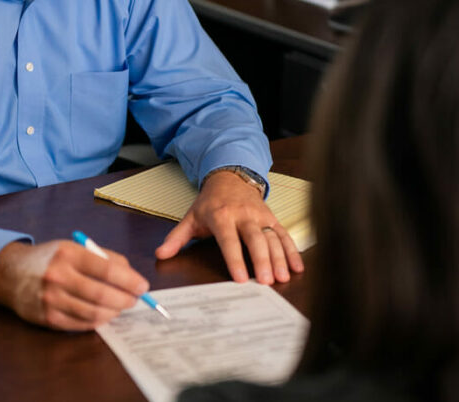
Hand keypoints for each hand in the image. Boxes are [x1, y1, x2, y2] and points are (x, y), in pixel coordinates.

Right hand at [0, 240, 148, 330]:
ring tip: (121, 307)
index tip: (142, 286)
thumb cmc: (49, 258)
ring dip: (114, 311)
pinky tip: (105, 314)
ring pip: (93, 311)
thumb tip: (130, 275)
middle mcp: (58, 276)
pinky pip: (81, 323)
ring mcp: (51, 299)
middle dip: (125, 299)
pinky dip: (98, 321)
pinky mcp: (48, 318)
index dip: (129, 280)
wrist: (11, 273)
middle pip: (101, 293)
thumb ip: (102, 257)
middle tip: (135, 299)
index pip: (106, 268)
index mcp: (68, 253)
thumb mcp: (73, 247)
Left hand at [155, 171, 303, 283]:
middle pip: (255, 239)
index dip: (234, 258)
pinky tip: (298, 267)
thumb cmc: (210, 202)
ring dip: (279, 258)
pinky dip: (292, 250)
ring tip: (283, 277)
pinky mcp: (272, 218)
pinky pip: (284, 234)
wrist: (230, 177)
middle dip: (261, 260)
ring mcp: (260, 216)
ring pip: (272, 237)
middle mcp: (243, 215)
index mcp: (221, 216)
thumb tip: (160, 254)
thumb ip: (176, 238)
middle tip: (266, 282)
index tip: (239, 278)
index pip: (228, 240)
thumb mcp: (190, 217)